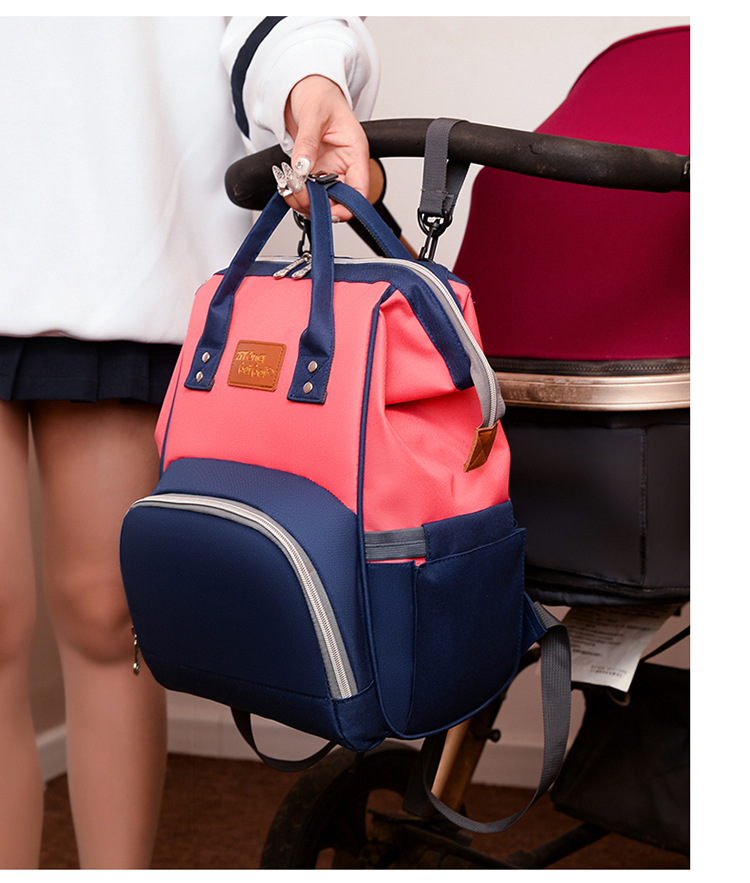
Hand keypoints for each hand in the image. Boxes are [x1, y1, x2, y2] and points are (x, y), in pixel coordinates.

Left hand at [278, 75, 369, 221]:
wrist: (303, 86)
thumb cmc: (319, 93)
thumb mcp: (313, 114)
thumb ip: (308, 143)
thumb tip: (302, 168)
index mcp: (355, 154)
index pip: (360, 192)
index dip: (347, 207)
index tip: (328, 212)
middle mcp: (344, 167)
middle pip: (338, 202)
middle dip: (317, 205)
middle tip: (296, 193)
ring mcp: (328, 171)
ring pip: (321, 201)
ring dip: (303, 201)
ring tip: (288, 186)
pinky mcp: (313, 172)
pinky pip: (307, 192)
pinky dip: (295, 193)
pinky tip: (286, 183)